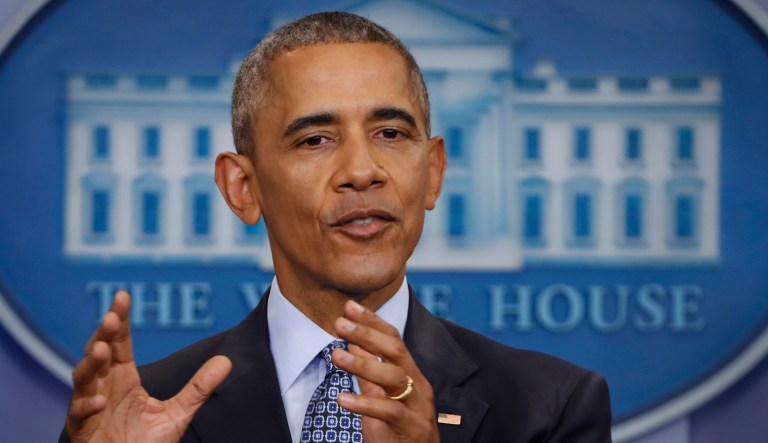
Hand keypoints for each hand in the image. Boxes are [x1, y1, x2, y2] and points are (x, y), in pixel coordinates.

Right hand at [65, 291, 231, 442]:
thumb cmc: (145, 442)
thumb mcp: (178, 413)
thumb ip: (199, 388)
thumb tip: (226, 361)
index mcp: (123, 378)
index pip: (121, 342)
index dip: (121, 319)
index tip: (123, 296)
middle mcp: (104, 386)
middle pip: (99, 353)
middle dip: (103, 334)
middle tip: (111, 317)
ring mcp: (90, 407)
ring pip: (83, 379)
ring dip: (90, 364)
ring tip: (102, 349)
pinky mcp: (82, 431)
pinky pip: (79, 415)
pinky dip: (88, 405)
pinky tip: (101, 399)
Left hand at [332, 300, 438, 442]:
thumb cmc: (398, 431)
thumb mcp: (381, 398)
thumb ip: (369, 373)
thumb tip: (353, 342)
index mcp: (412, 374)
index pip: (394, 340)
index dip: (373, 321)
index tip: (349, 307)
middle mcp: (418, 386)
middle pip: (396, 351)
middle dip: (367, 334)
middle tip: (339, 323)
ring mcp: (417, 406)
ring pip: (394, 378)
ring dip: (363, 364)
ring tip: (336, 356)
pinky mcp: (411, 428)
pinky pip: (388, 412)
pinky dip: (364, 404)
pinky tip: (342, 399)